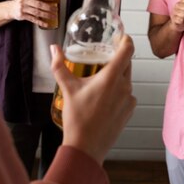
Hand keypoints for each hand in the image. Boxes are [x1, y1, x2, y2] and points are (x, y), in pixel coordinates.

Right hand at [9, 0, 57, 27]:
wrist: (11, 9)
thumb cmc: (22, 1)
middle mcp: (23, 0)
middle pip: (38, 4)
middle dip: (48, 7)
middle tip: (55, 9)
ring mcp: (22, 8)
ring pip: (37, 12)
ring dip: (47, 15)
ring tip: (53, 16)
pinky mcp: (22, 16)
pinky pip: (33, 19)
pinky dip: (41, 22)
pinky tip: (46, 24)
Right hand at [51, 35, 136, 164]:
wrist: (86, 148)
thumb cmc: (77, 118)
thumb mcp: (67, 88)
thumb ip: (60, 66)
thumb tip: (54, 49)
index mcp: (111, 77)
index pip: (127, 50)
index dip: (125, 40)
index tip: (120, 36)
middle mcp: (124, 86)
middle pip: (127, 64)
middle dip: (117, 58)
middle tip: (104, 57)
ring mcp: (129, 99)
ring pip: (126, 79)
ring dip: (117, 76)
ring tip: (100, 80)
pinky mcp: (129, 111)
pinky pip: (127, 94)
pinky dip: (118, 91)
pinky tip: (104, 98)